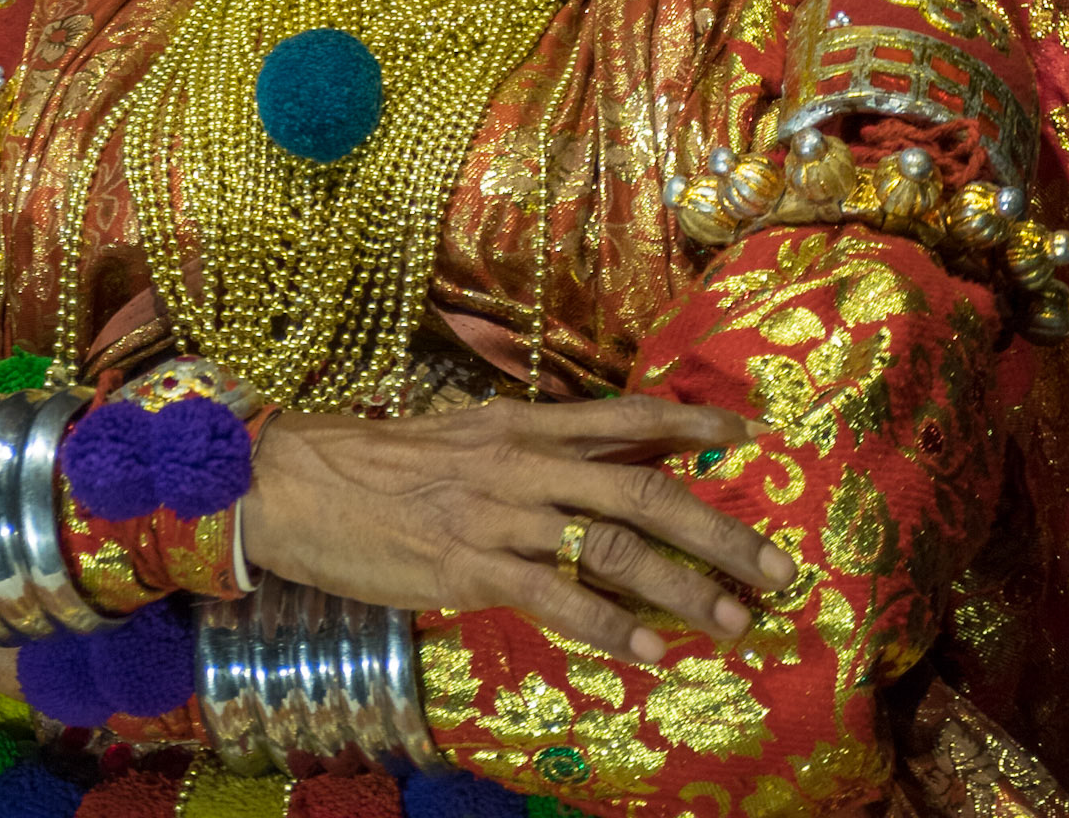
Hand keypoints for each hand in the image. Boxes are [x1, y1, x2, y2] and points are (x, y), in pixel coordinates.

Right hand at [240, 395, 794, 664]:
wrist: (291, 480)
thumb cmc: (373, 465)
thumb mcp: (460, 440)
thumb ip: (528, 453)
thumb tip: (594, 467)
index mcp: (519, 423)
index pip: (624, 417)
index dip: (690, 422)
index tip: (748, 429)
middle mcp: (522, 462)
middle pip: (644, 492)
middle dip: (720, 531)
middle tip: (778, 569)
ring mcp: (499, 515)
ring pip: (615, 549)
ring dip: (685, 589)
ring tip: (735, 622)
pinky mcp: (469, 566)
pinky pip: (557, 596)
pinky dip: (611, 625)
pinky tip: (649, 651)